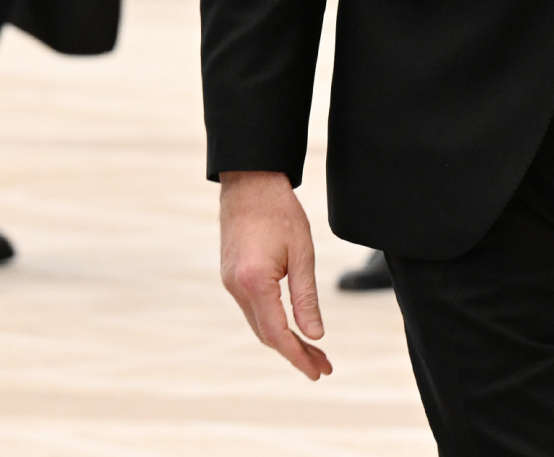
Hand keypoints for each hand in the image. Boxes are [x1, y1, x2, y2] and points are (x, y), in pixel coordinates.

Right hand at [218, 171, 330, 379]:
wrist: (249, 180)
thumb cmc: (279, 211)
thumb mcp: (302, 254)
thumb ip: (306, 298)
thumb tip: (314, 335)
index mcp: (255, 281)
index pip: (277, 334)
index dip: (298, 357)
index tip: (318, 372)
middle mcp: (236, 285)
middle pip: (265, 334)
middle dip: (295, 352)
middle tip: (323, 365)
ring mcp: (229, 280)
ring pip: (257, 322)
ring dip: (284, 338)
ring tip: (314, 349)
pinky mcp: (230, 273)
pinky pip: (251, 307)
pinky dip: (271, 321)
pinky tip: (290, 324)